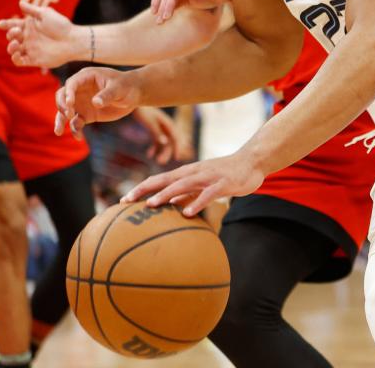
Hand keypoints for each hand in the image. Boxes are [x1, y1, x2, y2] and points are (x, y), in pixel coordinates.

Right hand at [0, 1, 78, 68]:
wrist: (73, 41)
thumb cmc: (61, 26)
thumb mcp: (46, 14)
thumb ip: (32, 10)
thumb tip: (20, 2)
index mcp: (30, 26)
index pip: (14, 25)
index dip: (6, 24)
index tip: (1, 24)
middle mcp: (29, 38)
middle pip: (12, 37)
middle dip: (11, 34)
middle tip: (17, 32)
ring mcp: (31, 49)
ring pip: (13, 50)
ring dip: (10, 47)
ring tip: (15, 44)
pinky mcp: (34, 60)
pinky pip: (20, 61)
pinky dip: (15, 58)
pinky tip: (17, 54)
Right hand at [54, 67, 139, 136]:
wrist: (133, 94)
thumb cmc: (126, 85)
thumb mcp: (118, 88)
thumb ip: (107, 95)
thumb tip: (95, 103)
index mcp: (86, 77)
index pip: (72, 83)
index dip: (69, 93)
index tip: (71, 104)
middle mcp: (80, 89)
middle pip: (62, 96)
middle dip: (62, 105)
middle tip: (69, 115)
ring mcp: (81, 102)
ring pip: (65, 111)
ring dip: (60, 120)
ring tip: (58, 131)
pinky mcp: (86, 114)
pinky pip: (76, 122)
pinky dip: (75, 129)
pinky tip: (78, 137)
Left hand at [120, 151, 263, 216]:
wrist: (251, 161)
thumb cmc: (224, 175)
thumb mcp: (202, 185)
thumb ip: (186, 194)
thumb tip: (169, 207)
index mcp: (186, 172)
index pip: (158, 179)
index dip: (140, 189)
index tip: (122, 201)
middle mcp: (193, 172)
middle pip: (164, 180)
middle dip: (144, 190)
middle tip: (126, 201)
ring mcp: (207, 176)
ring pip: (183, 184)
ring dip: (166, 194)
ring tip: (151, 205)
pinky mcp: (222, 183)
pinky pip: (208, 194)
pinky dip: (197, 202)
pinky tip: (187, 213)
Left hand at [132, 106, 192, 164]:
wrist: (134, 101)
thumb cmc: (142, 111)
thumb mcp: (149, 122)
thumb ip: (157, 133)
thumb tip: (164, 143)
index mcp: (168, 123)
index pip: (176, 137)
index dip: (177, 148)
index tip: (177, 158)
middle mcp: (166, 126)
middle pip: (170, 142)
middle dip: (167, 152)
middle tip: (160, 162)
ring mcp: (160, 128)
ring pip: (165, 143)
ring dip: (162, 152)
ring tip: (158, 161)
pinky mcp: (154, 130)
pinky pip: (157, 141)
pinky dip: (154, 148)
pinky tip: (149, 155)